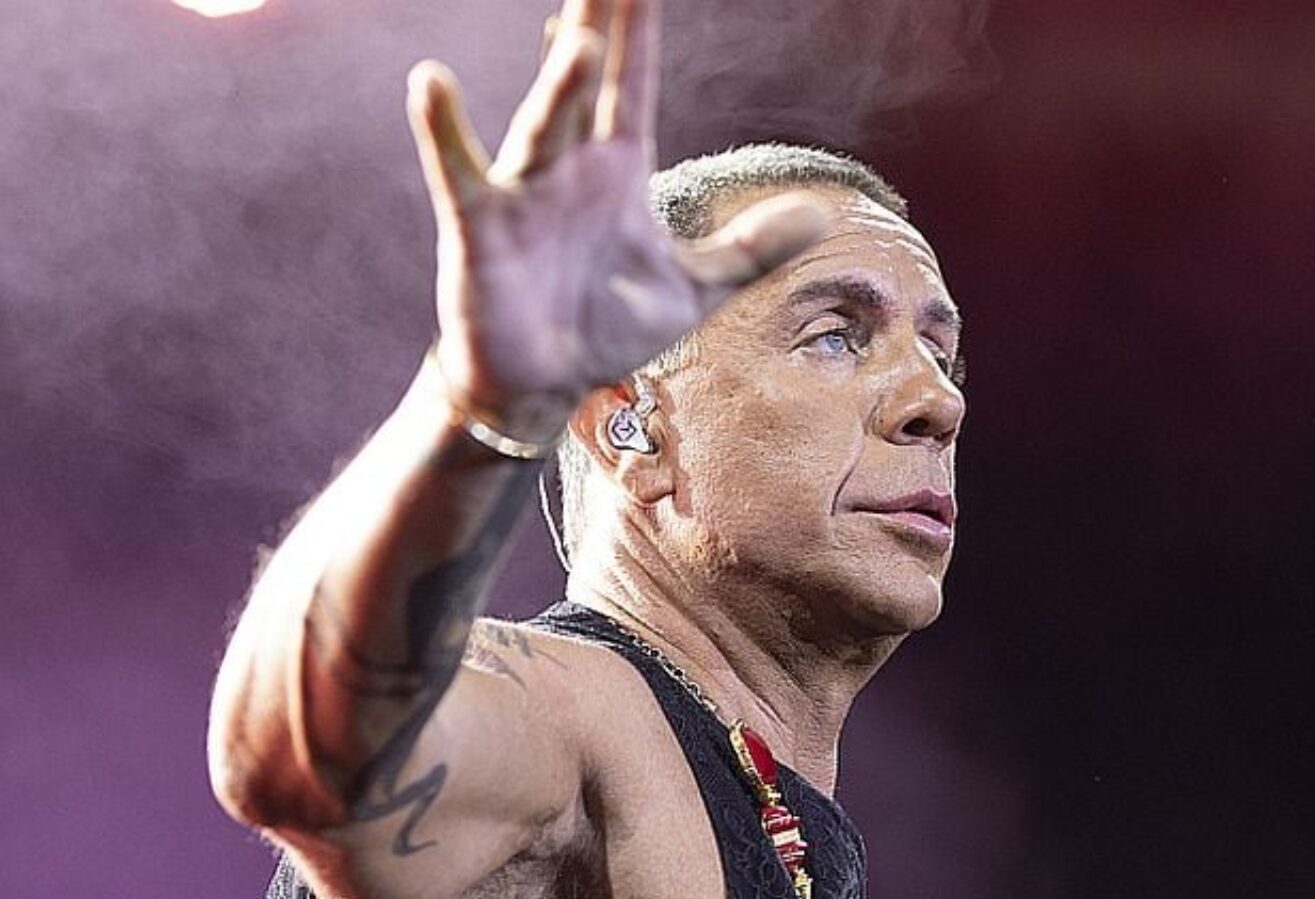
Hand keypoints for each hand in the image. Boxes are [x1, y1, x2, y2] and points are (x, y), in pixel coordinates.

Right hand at [405, 0, 826, 437]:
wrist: (542, 386)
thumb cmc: (605, 326)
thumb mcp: (692, 288)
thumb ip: (752, 248)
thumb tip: (822, 216)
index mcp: (616, 170)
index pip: (631, 85)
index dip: (638, 32)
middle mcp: (568, 168)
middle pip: (582, 84)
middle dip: (594, 26)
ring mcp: (521, 193)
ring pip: (542, 127)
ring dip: (558, 87)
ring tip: (576, 35)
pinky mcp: (480, 229)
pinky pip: (458, 172)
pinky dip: (443, 131)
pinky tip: (432, 83)